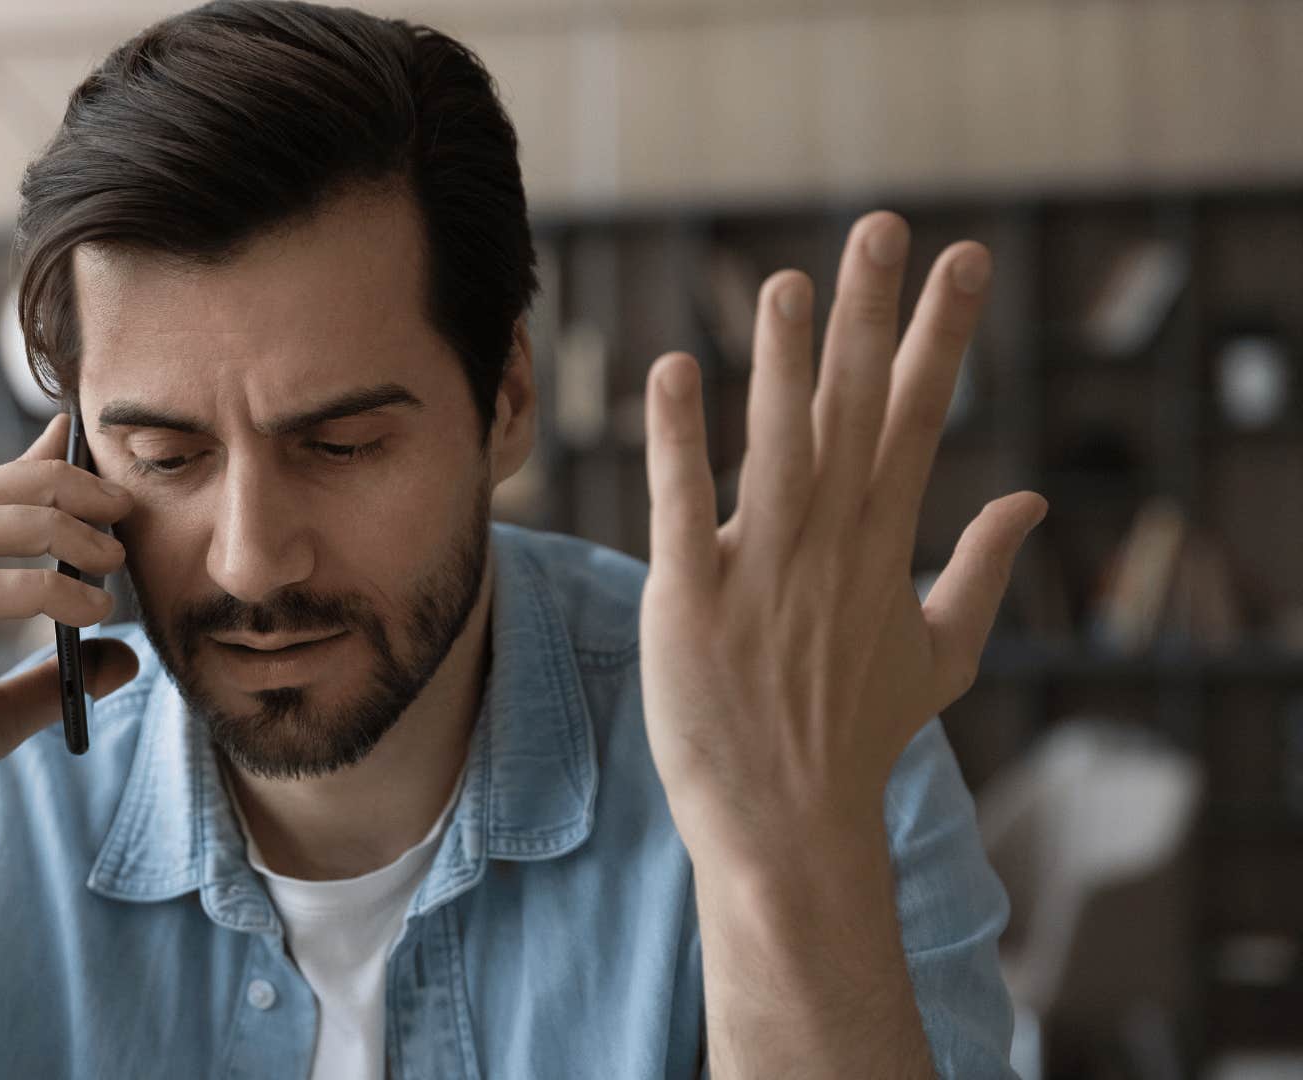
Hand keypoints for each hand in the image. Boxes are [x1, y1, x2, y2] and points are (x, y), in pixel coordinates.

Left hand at [639, 210, 1046, 865]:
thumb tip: (1030, 497)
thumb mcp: (940, 655)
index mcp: (883, 548)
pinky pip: (683, 506)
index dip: (940, 337)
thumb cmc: (855, 741)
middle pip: (857, 413)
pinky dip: (678, 441)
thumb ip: (982, 570)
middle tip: (882, 228)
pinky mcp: (690, 602)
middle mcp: (830, 548)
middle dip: (872, 319)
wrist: (788, 828)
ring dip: (781, 363)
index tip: (963, 261)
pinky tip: (673, 371)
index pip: (918, 420)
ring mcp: (761, 573)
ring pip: (778, 447)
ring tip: (786, 282)